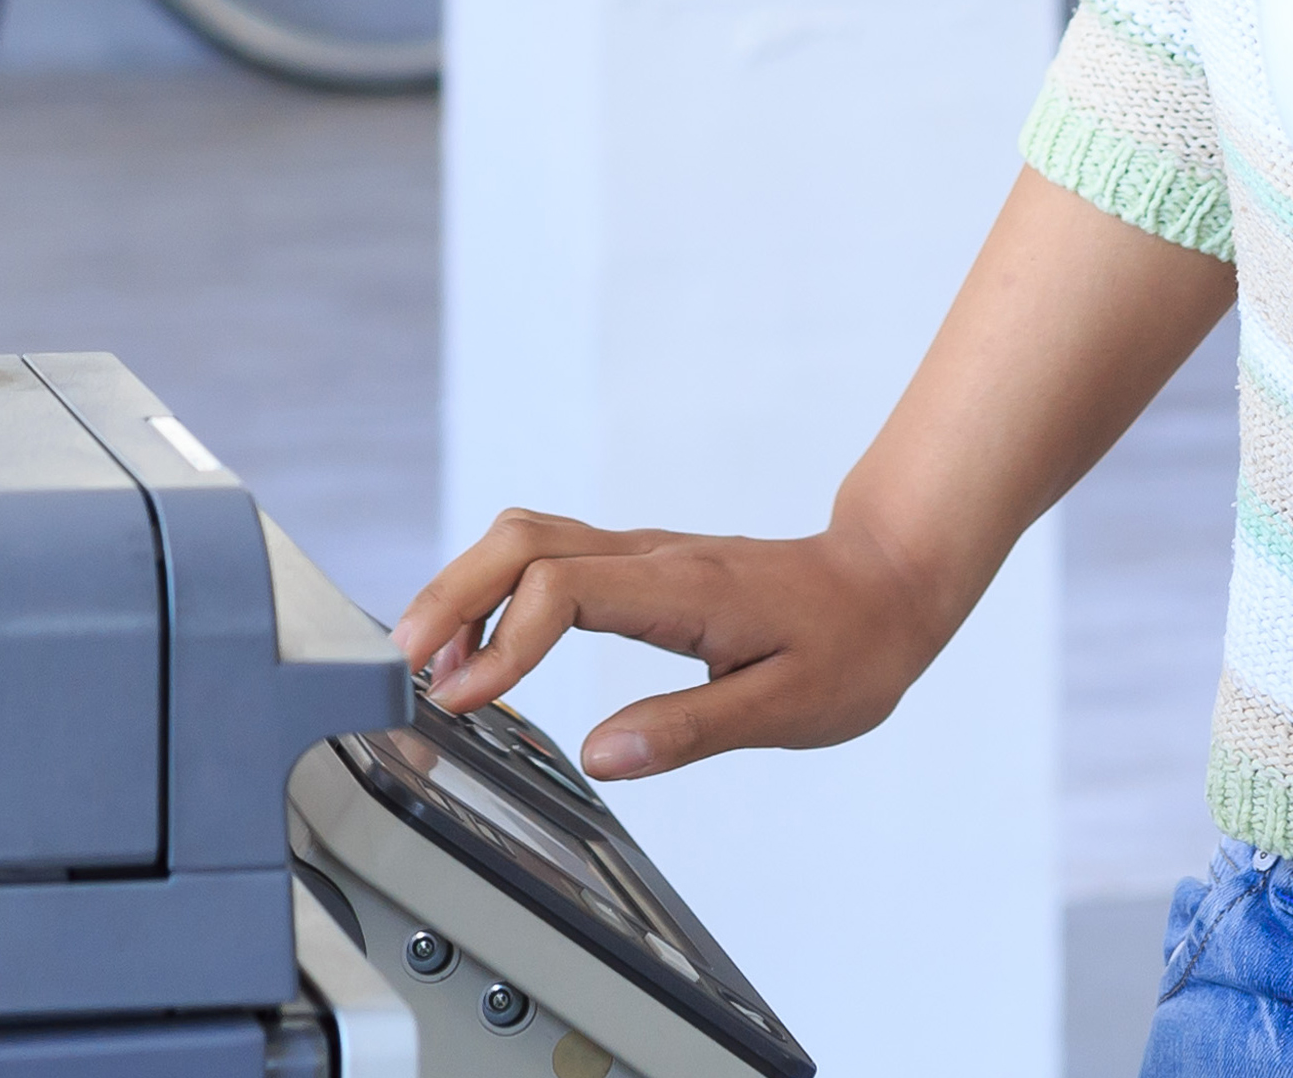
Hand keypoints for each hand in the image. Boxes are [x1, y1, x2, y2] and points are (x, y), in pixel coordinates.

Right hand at [391, 510, 964, 780]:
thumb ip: (690, 730)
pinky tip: (484, 647)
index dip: (505, 640)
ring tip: (429, 663)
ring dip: (465, 588)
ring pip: (525, 537)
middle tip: (403, 664)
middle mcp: (652, 557)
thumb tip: (599, 755)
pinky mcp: (637, 565)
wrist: (889, 579)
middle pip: (521, 541)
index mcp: (688, 589)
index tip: (467, 699)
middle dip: (451, 596)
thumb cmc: (852, 644)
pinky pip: (546, 555)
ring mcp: (641, 553)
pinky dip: (495, 590)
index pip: (565, 588)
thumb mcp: (789, 709)